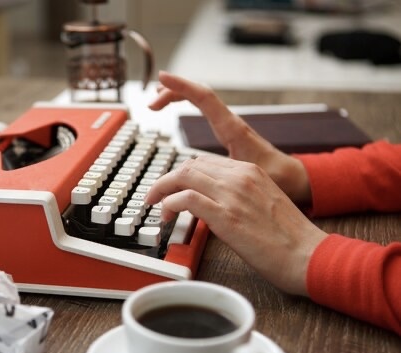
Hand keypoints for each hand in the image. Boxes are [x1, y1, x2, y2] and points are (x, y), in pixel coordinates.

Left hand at [145, 155, 327, 295]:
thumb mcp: (263, 202)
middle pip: (190, 165)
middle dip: (167, 180)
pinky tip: (168, 214)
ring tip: (157, 207)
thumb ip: (237, 195)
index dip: (182, 174)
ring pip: (184, 176)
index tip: (172, 188)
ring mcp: (233, 195)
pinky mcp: (227, 216)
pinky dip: (170, 203)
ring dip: (163, 190)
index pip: (204, 161)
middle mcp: (240, 176)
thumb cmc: (289, 237)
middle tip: (156, 196)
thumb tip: (209, 202)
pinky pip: (186, 199)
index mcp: (250, 171)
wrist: (308, 255)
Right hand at [149, 71, 311, 206]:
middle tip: (152, 102)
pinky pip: (204, 111)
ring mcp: (229, 126)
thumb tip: (193, 181)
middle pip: (198, 94)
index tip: (162, 78)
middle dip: (173, 92)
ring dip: (178, 97)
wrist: (294, 179)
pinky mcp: (229, 133)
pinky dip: (188, 107)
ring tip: (158, 102)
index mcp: (232, 129)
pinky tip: (178, 115)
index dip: (181, 86)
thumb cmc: (277, 178)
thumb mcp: (247, 176)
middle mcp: (230, 123)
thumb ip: (222, 175)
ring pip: (200, 101)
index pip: (203, 97)